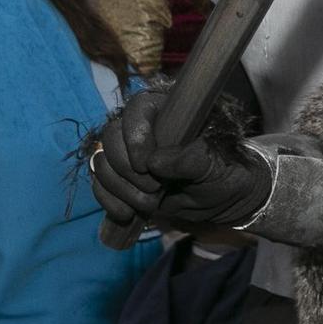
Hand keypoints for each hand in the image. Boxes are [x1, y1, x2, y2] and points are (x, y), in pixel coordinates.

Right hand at [90, 90, 272, 230]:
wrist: (220, 200)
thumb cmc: (223, 172)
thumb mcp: (215, 166)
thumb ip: (191, 160)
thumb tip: (156, 163)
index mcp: (168, 111)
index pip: (137, 109)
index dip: (135, 136)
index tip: (145, 165)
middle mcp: (143, 128)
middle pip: (110, 137)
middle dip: (127, 170)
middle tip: (155, 189)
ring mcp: (127, 154)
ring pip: (102, 163)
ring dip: (121, 188)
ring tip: (150, 203)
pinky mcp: (120, 179)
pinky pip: (99, 185)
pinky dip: (109, 201)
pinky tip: (128, 213)